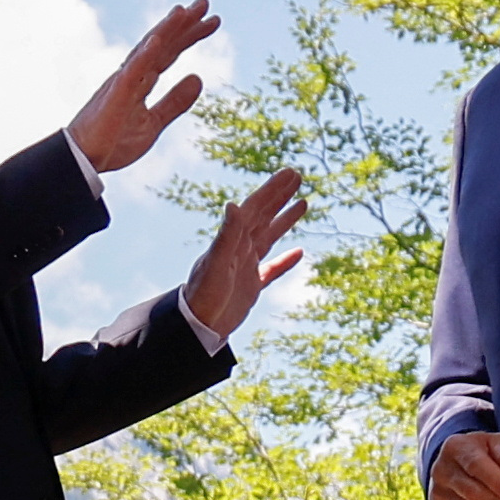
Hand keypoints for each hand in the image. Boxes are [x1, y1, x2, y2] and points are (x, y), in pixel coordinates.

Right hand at [68, 0, 222, 175]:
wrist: (83, 163)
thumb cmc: (112, 143)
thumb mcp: (153, 122)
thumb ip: (175, 102)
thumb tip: (199, 77)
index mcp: (140, 81)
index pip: (169, 52)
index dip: (190, 36)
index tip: (213, 21)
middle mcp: (131, 75)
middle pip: (161, 44)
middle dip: (183, 24)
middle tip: (205, 2)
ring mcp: (122, 83)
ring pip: (146, 51)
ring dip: (166, 30)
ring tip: (184, 11)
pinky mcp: (114, 96)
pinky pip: (131, 73)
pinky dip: (144, 56)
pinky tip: (157, 40)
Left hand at [181, 168, 306, 338]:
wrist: (196, 326)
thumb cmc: (204, 294)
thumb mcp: (218, 262)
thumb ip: (227, 234)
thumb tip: (233, 204)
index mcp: (232, 240)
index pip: (255, 208)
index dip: (272, 190)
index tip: (290, 172)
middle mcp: (239, 249)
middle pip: (262, 216)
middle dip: (279, 196)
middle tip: (297, 176)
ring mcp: (245, 266)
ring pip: (268, 236)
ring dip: (283, 220)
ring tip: (302, 203)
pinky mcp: (250, 286)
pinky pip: (272, 269)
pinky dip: (285, 260)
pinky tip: (299, 252)